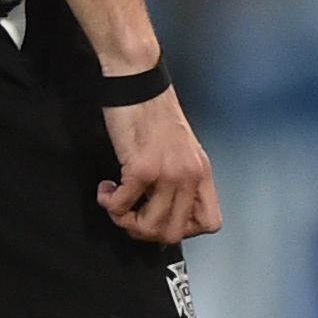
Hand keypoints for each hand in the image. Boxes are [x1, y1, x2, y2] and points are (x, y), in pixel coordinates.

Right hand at [97, 84, 222, 244]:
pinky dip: (108, 203)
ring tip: (116, 201)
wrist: (138, 84)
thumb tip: (167, 208)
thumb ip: (180, 178)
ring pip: (150, 227)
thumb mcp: (180, 150)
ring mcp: (168, 174)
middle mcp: (190, 176)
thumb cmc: (153, 114)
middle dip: (146, 232)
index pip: (210, 223)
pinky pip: (121, 206)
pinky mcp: (142, 168)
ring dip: (125, 220)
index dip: (184, 229)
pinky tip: (106, 187)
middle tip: (130, 214)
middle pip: (175, 233)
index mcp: (202, 173)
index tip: (161, 217)